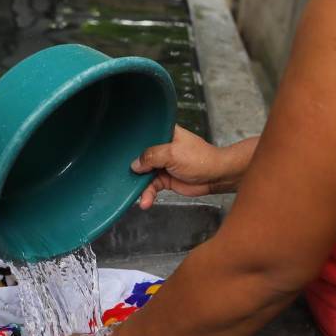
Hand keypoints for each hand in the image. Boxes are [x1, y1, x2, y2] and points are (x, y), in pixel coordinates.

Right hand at [131, 126, 252, 208]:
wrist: (215, 177)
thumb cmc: (201, 159)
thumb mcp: (173, 153)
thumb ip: (151, 156)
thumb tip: (135, 164)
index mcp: (164, 134)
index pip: (144, 135)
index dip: (132, 143)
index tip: (120, 152)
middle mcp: (161, 148)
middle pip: (140, 157)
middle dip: (133, 169)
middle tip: (125, 179)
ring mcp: (163, 164)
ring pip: (144, 175)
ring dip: (140, 187)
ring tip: (141, 197)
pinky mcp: (165, 179)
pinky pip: (151, 187)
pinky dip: (148, 194)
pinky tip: (146, 201)